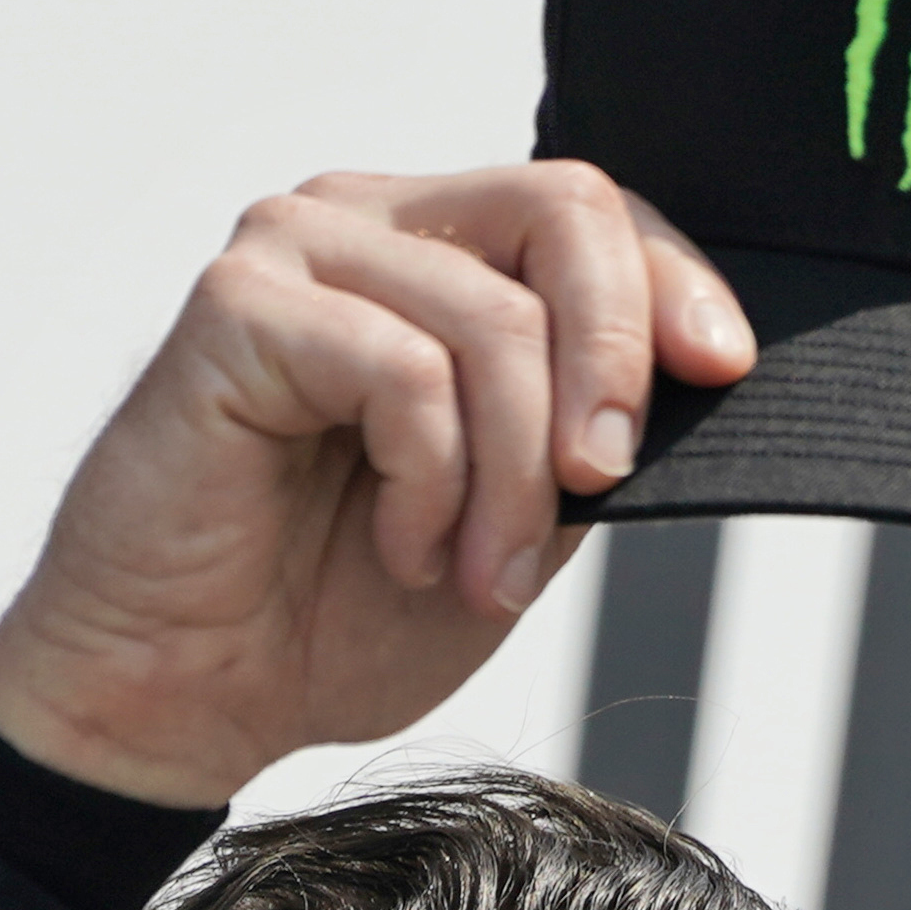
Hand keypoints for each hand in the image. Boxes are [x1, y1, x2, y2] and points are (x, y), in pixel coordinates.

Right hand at [0, 165, 755, 807]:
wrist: (185, 699)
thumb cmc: (329, 612)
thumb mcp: (515, 522)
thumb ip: (583, 435)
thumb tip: (693, 379)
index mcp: (435, 258)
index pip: (590, 213)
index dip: (672, 288)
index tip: (725, 378)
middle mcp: (366, 226)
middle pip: (561, 210)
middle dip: (612, 362)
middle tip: (596, 483)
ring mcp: (294, 251)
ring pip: (494, 320)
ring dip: (510, 479)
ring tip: (473, 573)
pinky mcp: (236, 306)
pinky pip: (402, 369)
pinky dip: (428, 482)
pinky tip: (401, 548)